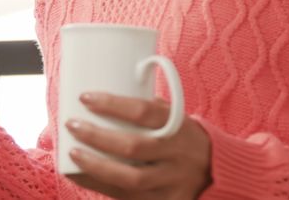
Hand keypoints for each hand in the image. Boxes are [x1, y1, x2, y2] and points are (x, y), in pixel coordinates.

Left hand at [65, 93, 211, 199]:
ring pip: (130, 178)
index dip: (112, 104)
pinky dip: (99, 186)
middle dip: (97, 136)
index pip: (143, 112)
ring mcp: (172, 182)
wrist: (216, 171)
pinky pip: (127, 198)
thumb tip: (100, 98)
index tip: (85, 98)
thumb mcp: (174, 118)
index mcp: (179, 126)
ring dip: (95, 166)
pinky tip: (79, 175)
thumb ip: (147, 110)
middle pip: (133, 146)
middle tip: (73, 125)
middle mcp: (177, 155)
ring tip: (73, 152)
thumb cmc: (181, 138)